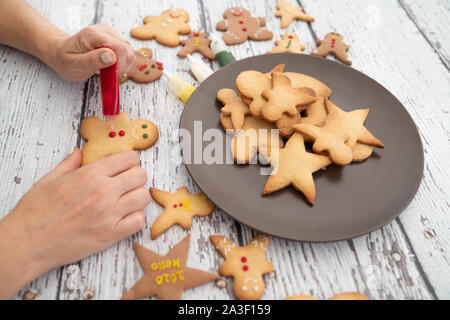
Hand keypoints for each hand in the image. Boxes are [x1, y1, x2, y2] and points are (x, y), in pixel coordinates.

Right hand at [0, 148, 149, 298]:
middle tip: (126, 182)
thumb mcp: (50, 179)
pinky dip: (135, 218)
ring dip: (137, 197)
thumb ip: (69, 163)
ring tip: (125, 200)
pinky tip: (124, 217)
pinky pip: (139, 221)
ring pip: (143, 197)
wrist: (28, 242)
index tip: (125, 165)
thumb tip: (78, 152)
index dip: (129, 160)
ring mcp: (110, 214)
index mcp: (90, 174)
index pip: (128, 158)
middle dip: (135, 176)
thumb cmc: (36, 212)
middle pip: (140, 175)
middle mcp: (104, 192)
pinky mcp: (111, 234)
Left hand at [46, 23, 135, 80]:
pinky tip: (110, 65)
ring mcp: (110, 33)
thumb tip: (111, 56)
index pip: (120, 48)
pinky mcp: (114, 38)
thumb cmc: (66, 60)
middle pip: (127, 49)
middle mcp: (103, 30)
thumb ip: (93, 60)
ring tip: (108, 69)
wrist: (61, 53)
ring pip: (129, 51)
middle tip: (109, 73)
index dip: (120, 65)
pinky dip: (122, 62)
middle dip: (122, 66)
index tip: (112, 74)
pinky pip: (126, 52)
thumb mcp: (75, 65)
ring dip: (122, 65)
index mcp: (93, 35)